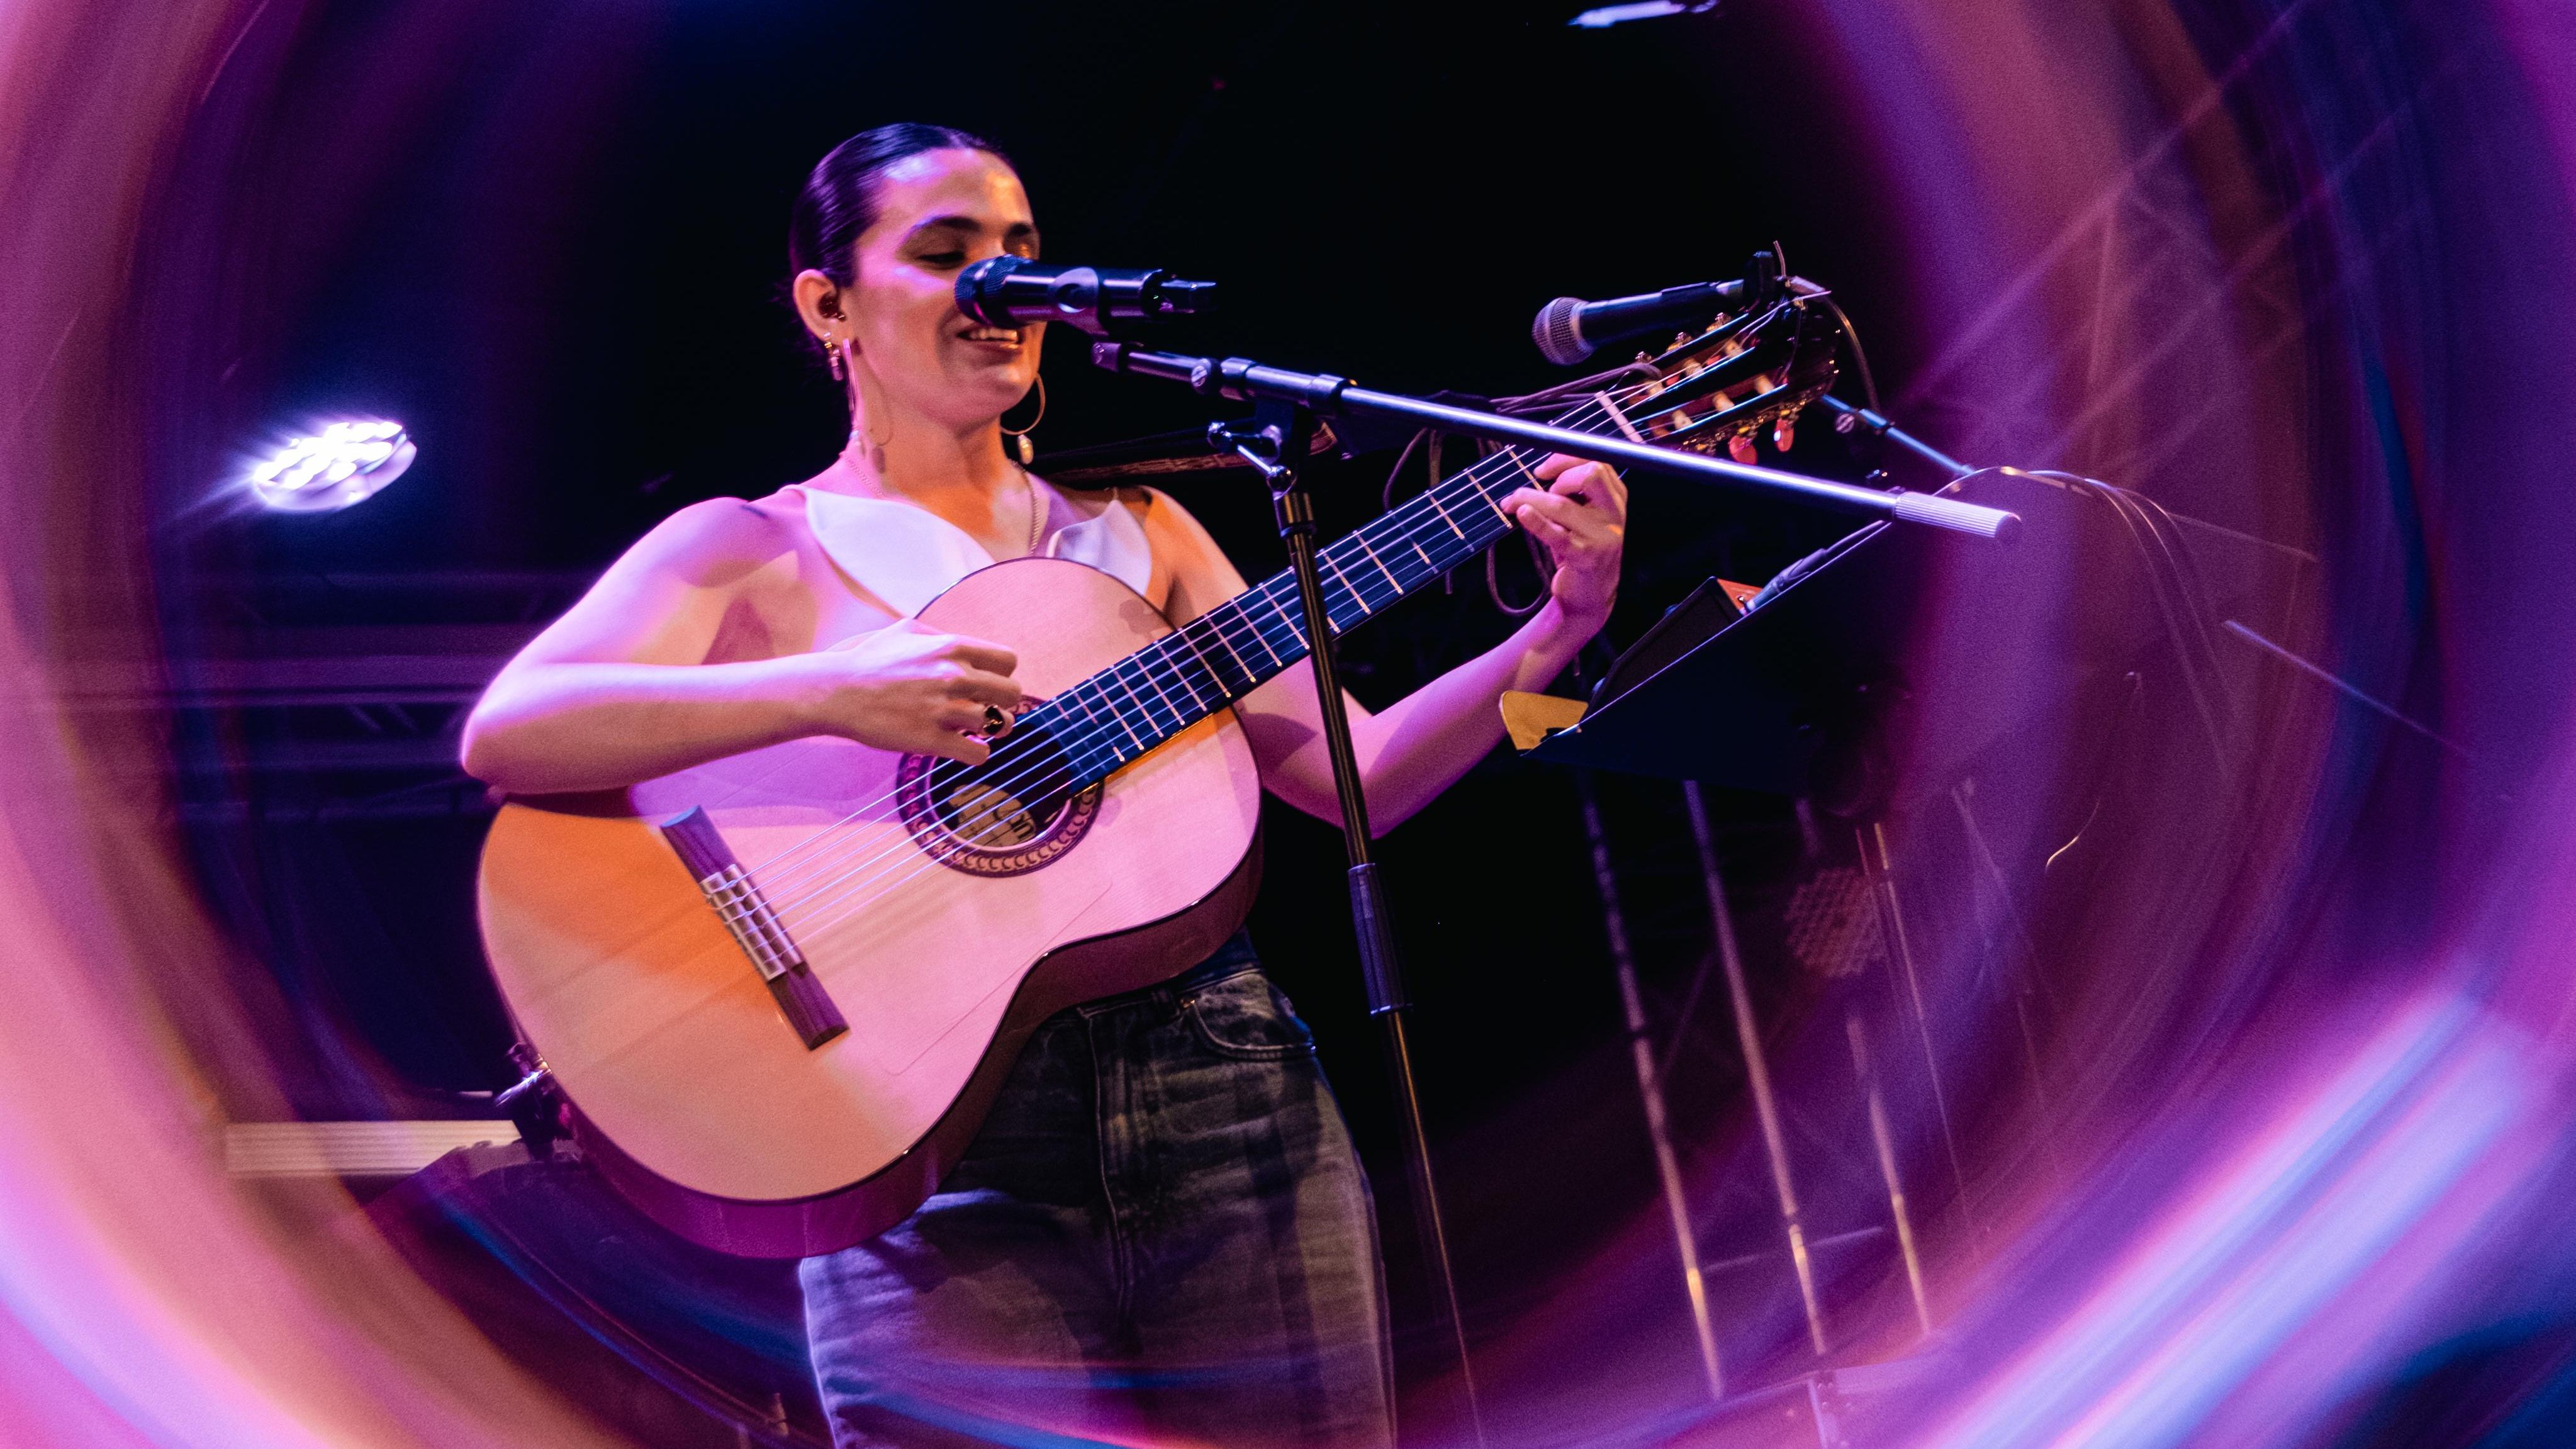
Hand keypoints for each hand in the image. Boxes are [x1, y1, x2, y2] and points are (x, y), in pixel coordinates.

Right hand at [801, 618, 1024, 764]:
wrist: (837, 691)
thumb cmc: (869, 660)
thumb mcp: (906, 631)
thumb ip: (941, 636)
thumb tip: (966, 646)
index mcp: (952, 647)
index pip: (1009, 661)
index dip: (1002, 675)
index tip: (987, 684)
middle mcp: (954, 676)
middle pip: (1013, 694)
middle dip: (1003, 703)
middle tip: (987, 710)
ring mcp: (944, 709)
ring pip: (1000, 725)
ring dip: (991, 730)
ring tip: (973, 730)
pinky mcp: (932, 740)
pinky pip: (978, 754)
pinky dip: (975, 754)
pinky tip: (962, 748)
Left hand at [1504, 454, 1627, 631]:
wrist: (1590, 596)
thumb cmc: (1582, 550)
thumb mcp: (1585, 517)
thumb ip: (1573, 494)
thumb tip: (1539, 471)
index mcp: (1616, 499)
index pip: (1598, 463)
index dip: (1567, 459)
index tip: (1543, 468)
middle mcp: (1614, 515)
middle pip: (1591, 474)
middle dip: (1558, 471)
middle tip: (1538, 483)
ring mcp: (1602, 537)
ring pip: (1562, 505)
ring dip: (1530, 498)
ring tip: (1511, 502)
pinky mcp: (1585, 557)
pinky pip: (1556, 534)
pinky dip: (1536, 521)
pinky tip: (1521, 513)